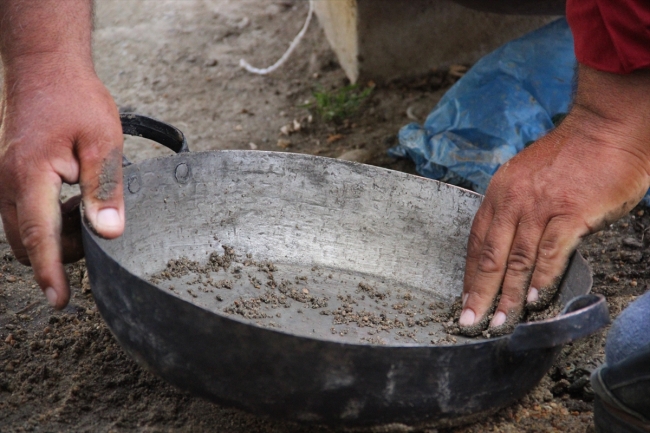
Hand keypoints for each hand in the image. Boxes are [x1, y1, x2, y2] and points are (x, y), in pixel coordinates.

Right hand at [0, 57, 123, 308]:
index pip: (39, 237)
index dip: (51, 272)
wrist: (45, 67)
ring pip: (24, 231)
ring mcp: (5, 181)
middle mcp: (8, 183)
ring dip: (57, 235)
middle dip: (62, 251)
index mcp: (30, 176)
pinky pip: (24, 214)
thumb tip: (109, 234)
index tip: (60, 301)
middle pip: (28, 243)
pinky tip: (76, 200)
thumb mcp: (104, 143)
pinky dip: (50, 220)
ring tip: (89, 209)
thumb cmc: (76, 99)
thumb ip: (105, 190)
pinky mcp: (11, 178)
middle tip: (97, 230)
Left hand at [459, 65, 649, 335]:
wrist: (604, 127)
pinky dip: (542, 279)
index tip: (464, 300)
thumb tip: (511, 250)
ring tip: (500, 322)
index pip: (476, 242)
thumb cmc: (570, 155)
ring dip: (507, 295)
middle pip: (488, 256)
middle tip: (470, 323)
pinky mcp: (569, 212)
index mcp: (498, 194)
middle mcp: (512, 200)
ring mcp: (540, 207)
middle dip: (478, 293)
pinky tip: (536, 301)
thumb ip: (516, 211)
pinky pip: (550, 253)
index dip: (469, 275)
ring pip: (517, 260)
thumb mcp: (526, 178)